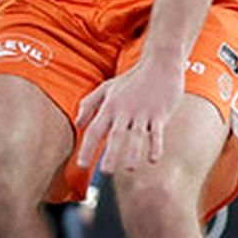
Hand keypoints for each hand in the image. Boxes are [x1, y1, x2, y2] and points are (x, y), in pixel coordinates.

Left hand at [74, 58, 185, 173]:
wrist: (159, 64)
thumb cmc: (132, 79)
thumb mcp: (106, 88)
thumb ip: (89, 104)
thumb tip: (77, 124)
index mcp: (109, 107)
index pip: (94, 130)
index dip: (87, 148)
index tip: (81, 165)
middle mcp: (124, 111)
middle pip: (115, 135)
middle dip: (110, 154)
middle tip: (105, 173)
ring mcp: (143, 113)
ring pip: (137, 135)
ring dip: (133, 153)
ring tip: (130, 169)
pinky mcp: (160, 113)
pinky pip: (157, 132)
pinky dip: (156, 145)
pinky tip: (153, 160)